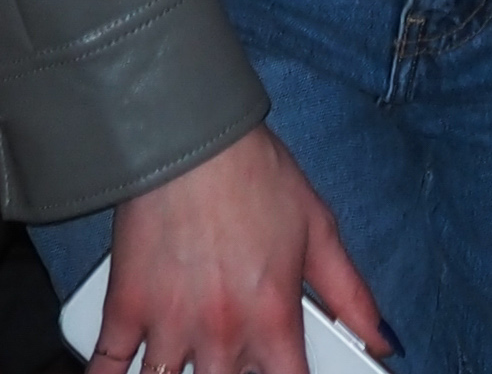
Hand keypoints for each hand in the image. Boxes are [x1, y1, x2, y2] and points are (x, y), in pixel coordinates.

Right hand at [88, 126, 383, 373]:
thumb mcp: (319, 230)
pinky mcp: (123, 310)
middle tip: (234, 362)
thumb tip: (384, 339)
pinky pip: (107, 368)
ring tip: (189, 368)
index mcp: (272, 318)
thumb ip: (350, 294)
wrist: (190, 140)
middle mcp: (221, 333)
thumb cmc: (257, 176)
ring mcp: (169, 326)